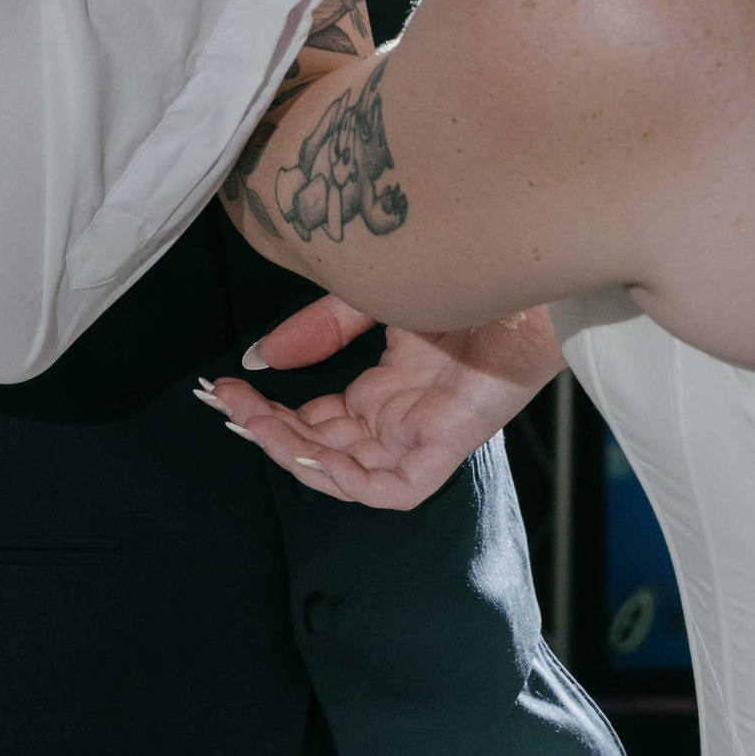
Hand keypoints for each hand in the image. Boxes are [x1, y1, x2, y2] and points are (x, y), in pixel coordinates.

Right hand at [199, 300, 562, 510]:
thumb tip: (258, 357)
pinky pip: (394, 488)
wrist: (528, 267)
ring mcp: (424, 434)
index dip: (269, 414)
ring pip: (349, 474)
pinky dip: (348, 480)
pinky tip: (311, 451)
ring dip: (297, 454)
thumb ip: (318, 330)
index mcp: (386, 389)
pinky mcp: (449, 445)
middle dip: (270, 434)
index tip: (226, 390)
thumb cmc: (468, 276)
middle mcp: (400, 418)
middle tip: (231, 407)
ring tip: (257, 421)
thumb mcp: (372, 296)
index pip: (316, 421)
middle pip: (323, 450)